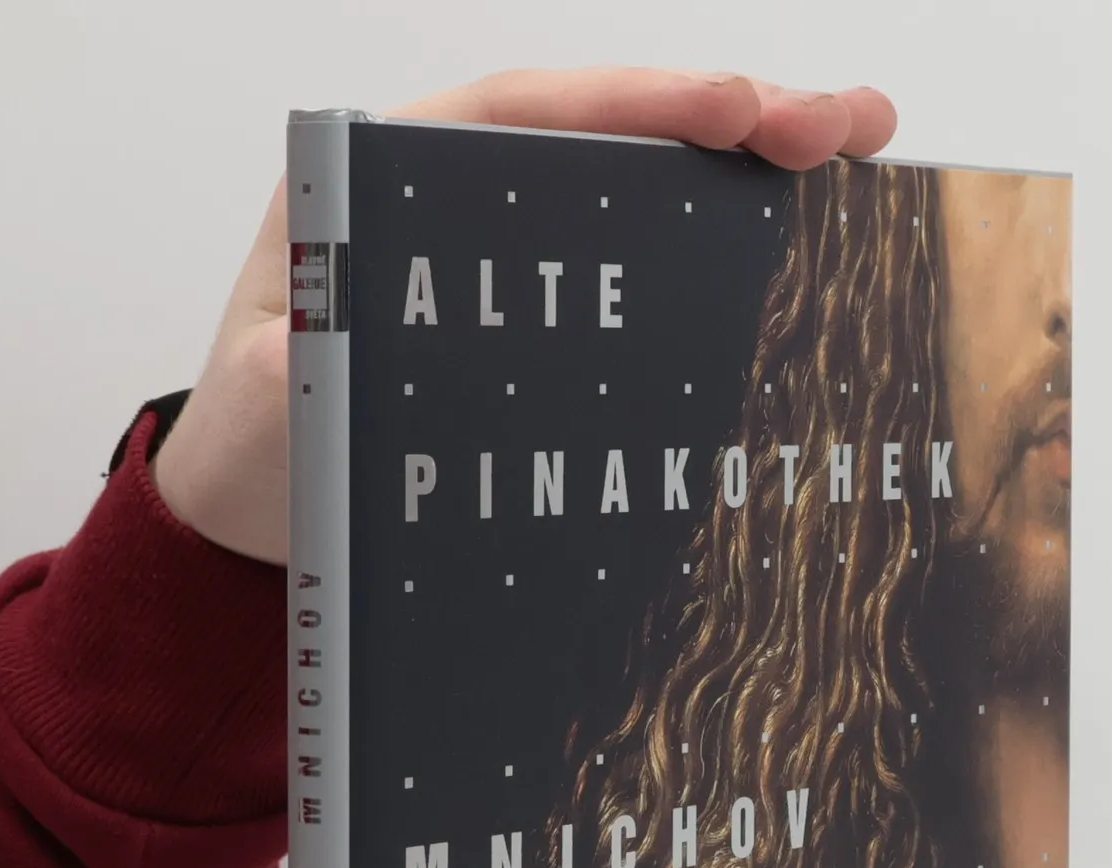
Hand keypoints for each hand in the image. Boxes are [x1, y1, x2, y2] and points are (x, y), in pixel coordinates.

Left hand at [149, 69, 897, 565]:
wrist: (258, 523)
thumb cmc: (253, 453)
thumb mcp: (258, 415)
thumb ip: (285, 375)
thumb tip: (314, 341)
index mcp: (386, 183)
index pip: (529, 112)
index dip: (641, 101)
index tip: (739, 110)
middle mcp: (460, 203)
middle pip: (609, 133)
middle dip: (735, 116)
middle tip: (849, 124)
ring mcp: (509, 264)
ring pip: (641, 192)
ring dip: (749, 175)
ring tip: (859, 158)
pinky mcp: (540, 329)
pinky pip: (640, 272)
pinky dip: (720, 256)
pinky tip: (801, 254)